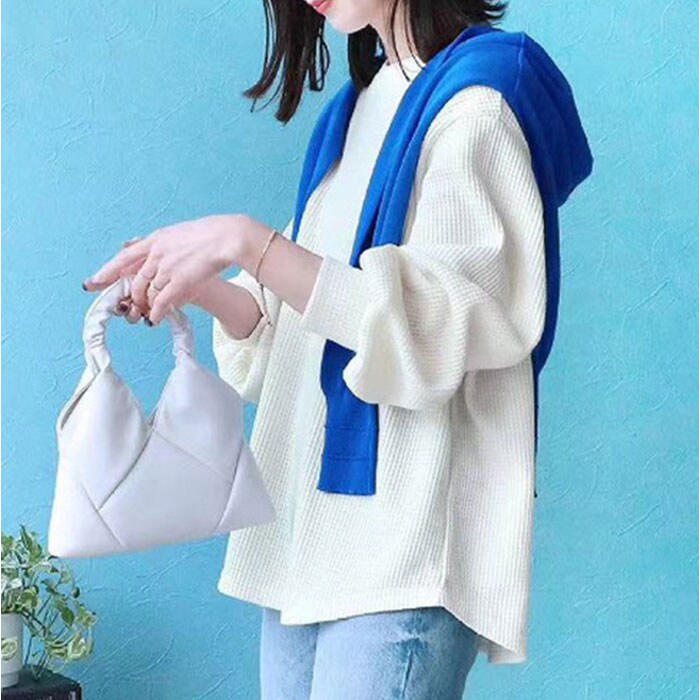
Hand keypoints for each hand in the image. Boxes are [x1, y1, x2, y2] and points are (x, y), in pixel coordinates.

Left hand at [82, 214, 272, 324]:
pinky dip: (156, 313)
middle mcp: (157, 254)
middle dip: (131, 297)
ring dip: (144, 307)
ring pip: (148, 293)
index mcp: (156, 239)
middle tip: (127, 309)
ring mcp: (166, 268)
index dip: (107, 272)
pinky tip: (154, 319)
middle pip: (136, 280)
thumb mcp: (181, 233)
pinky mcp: (179, 282)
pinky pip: (161, 303)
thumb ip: (166, 244)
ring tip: (144, 316)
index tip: (92, 283)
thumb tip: (157, 249)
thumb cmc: (212, 234)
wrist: (228, 237)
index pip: (125, 257)